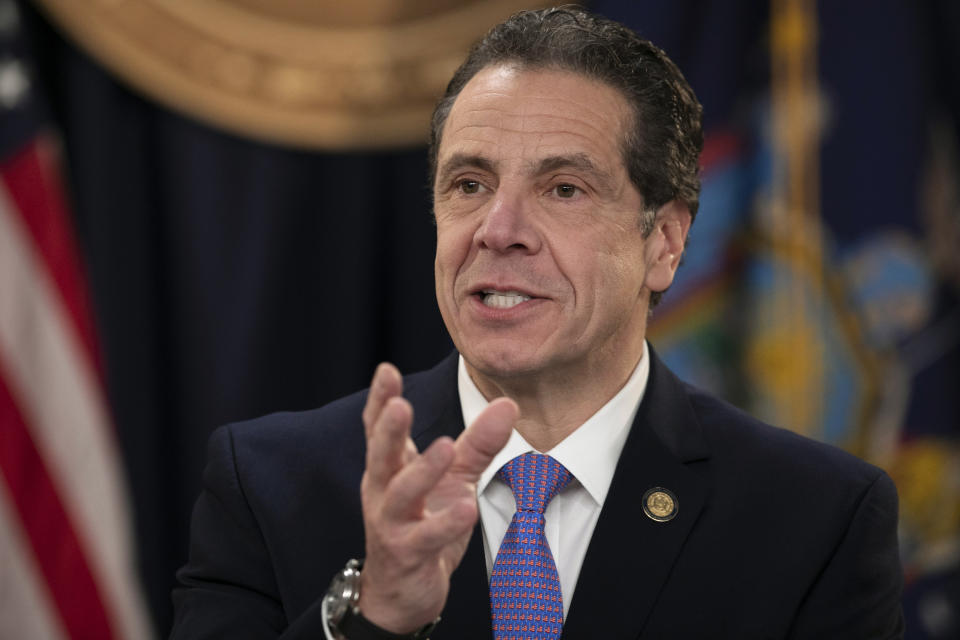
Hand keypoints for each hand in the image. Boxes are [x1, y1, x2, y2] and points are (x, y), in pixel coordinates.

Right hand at [356, 363, 515, 632]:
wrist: (404, 590)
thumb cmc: (423, 523)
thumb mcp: (453, 477)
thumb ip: (478, 442)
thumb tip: (508, 404)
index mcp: (390, 467)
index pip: (379, 429)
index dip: (380, 400)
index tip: (386, 370)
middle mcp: (382, 492)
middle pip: (381, 456)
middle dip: (388, 430)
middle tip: (400, 405)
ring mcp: (391, 524)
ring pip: (400, 495)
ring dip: (421, 472)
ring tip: (444, 448)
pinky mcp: (407, 555)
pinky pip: (425, 538)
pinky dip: (445, 523)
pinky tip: (466, 508)